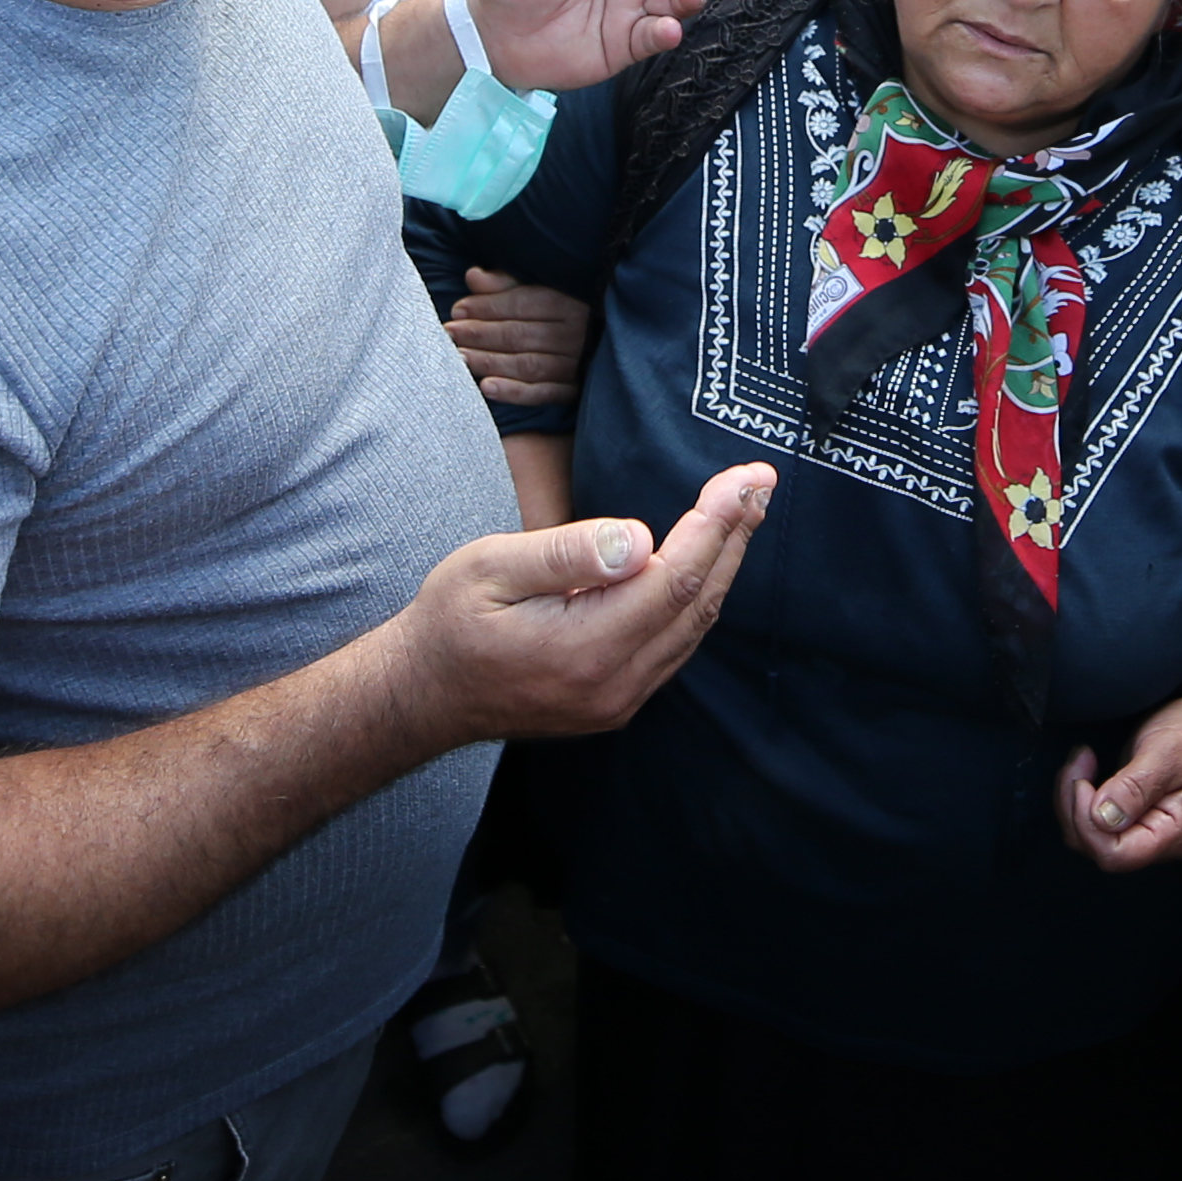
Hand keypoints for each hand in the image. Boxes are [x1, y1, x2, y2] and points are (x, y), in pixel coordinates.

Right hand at [395, 462, 773, 743]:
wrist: (421, 696)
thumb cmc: (449, 622)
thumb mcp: (488, 568)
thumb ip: (566, 553)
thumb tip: (640, 540)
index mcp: (584, 649)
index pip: (673, 580)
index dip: (716, 526)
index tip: (744, 479)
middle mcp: (613, 684)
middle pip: (697, 604)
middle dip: (735, 538)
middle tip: (760, 483)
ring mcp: (618, 700)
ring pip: (693, 628)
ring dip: (724, 566)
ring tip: (746, 511)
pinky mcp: (616, 702)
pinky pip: (675, 645)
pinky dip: (698, 598)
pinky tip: (708, 562)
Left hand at [447, 269, 595, 412]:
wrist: (609, 346)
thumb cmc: (561, 311)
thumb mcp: (539, 288)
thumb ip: (506, 283)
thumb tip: (473, 276)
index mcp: (569, 302)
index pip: (523, 303)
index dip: (487, 306)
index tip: (458, 310)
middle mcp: (576, 334)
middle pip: (520, 334)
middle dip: (480, 334)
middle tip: (449, 334)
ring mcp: (576, 365)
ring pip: (526, 364)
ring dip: (489, 361)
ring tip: (458, 358)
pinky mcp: (573, 391)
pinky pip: (541, 393)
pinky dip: (513, 392)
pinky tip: (486, 387)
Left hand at [1059, 694, 1181, 871]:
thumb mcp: (1167, 754)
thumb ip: (1135, 787)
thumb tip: (1102, 818)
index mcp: (1170, 835)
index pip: (1114, 854)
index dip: (1088, 824)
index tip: (1085, 782)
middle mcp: (1155, 841)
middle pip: (1096, 847)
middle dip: (1075, 808)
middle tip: (1080, 761)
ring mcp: (1143, 828)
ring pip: (1090, 835)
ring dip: (1075, 800)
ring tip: (1083, 759)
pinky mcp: (1133, 814)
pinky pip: (1096, 820)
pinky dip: (1082, 796)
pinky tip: (1088, 767)